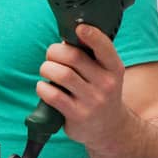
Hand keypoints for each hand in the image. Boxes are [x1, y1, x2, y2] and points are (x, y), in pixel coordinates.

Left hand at [36, 24, 132, 150]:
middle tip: (51, 56)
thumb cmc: (100, 92)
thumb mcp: (106, 73)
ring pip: (61, 74)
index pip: (104, 47)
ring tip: (47, 71)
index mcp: (114, 68)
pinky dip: (42, 87)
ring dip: (47, 68)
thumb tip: (65, 39)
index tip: (79, 28)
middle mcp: (106, 84)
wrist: (110, 129)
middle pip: (73, 57)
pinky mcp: (77, 115)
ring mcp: (92, 101)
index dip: (91, 35)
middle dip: (55, 51)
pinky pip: (52, 95)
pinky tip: (45, 87)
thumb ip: (91, 56)